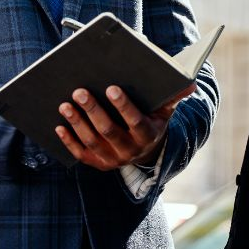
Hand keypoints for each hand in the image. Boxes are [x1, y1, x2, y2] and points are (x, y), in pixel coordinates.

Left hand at [55, 83, 196, 170]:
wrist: (145, 151)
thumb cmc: (151, 120)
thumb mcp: (164, 111)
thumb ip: (173, 97)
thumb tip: (190, 85)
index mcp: (147, 135)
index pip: (135, 121)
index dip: (123, 106)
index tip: (111, 88)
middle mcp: (130, 151)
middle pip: (109, 131)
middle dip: (93, 110)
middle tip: (79, 91)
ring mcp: (112, 159)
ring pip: (92, 142)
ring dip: (77, 123)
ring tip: (65, 104)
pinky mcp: (98, 163)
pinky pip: (81, 154)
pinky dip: (69, 141)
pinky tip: (58, 126)